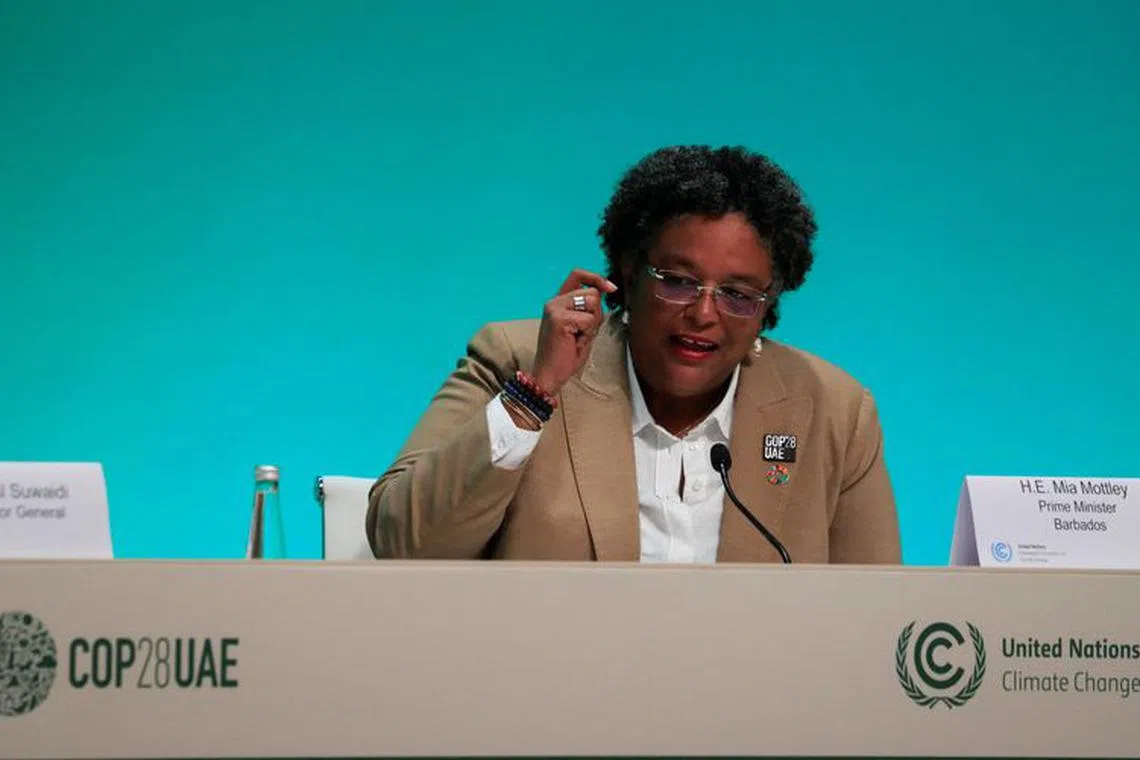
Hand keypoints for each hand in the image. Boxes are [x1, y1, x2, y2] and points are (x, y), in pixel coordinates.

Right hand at [531, 269, 616, 394]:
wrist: (549, 375)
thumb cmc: (566, 355)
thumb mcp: (582, 327)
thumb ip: (589, 309)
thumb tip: (605, 292)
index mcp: (558, 301)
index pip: (578, 275)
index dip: (597, 278)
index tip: (611, 288)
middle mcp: (554, 301)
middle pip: (592, 292)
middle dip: (597, 314)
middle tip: (583, 333)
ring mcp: (555, 308)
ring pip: (593, 302)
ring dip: (592, 324)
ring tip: (578, 337)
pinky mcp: (558, 318)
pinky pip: (589, 319)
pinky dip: (588, 334)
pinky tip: (575, 343)